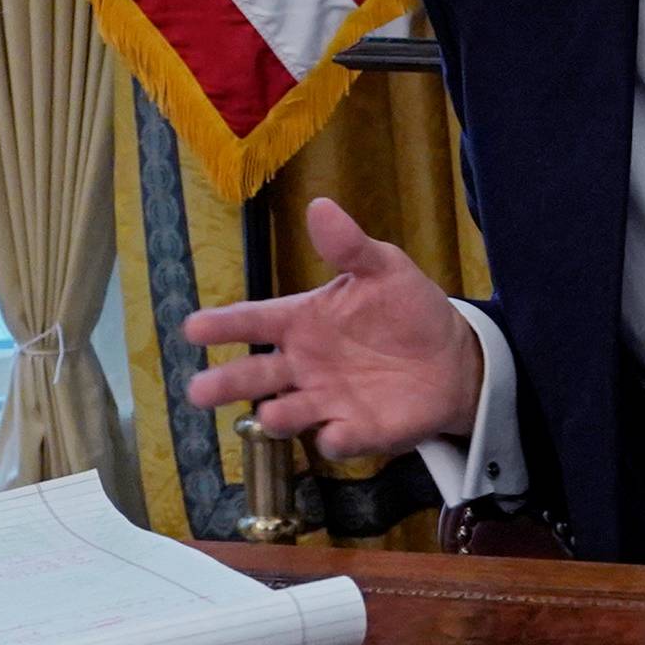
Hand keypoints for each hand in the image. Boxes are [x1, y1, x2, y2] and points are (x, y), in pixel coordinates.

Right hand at [181, 197, 483, 458]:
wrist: (452, 356)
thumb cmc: (404, 307)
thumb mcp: (382, 267)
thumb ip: (349, 245)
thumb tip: (319, 205)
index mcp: (301, 320)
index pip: (254, 321)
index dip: (223, 324)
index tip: (192, 328)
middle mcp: (304, 364)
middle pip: (257, 375)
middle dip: (228, 383)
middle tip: (198, 391)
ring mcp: (329, 400)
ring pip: (291, 412)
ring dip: (278, 417)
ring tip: (268, 417)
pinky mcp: (360, 430)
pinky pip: (341, 438)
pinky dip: (336, 439)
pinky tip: (333, 435)